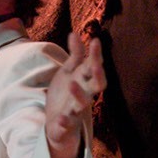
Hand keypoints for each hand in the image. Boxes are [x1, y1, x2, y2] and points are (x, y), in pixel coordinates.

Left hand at [45, 33, 104, 157]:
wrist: (58, 122)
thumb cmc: (66, 93)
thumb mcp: (69, 72)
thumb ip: (75, 55)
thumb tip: (74, 33)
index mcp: (85, 80)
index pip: (94, 66)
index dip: (96, 55)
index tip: (96, 41)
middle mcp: (85, 94)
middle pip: (97, 86)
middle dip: (98, 76)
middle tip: (97, 65)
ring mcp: (76, 110)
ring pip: (83, 103)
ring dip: (79, 94)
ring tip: (72, 84)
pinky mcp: (67, 124)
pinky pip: (68, 123)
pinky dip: (65, 122)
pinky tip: (61, 118)